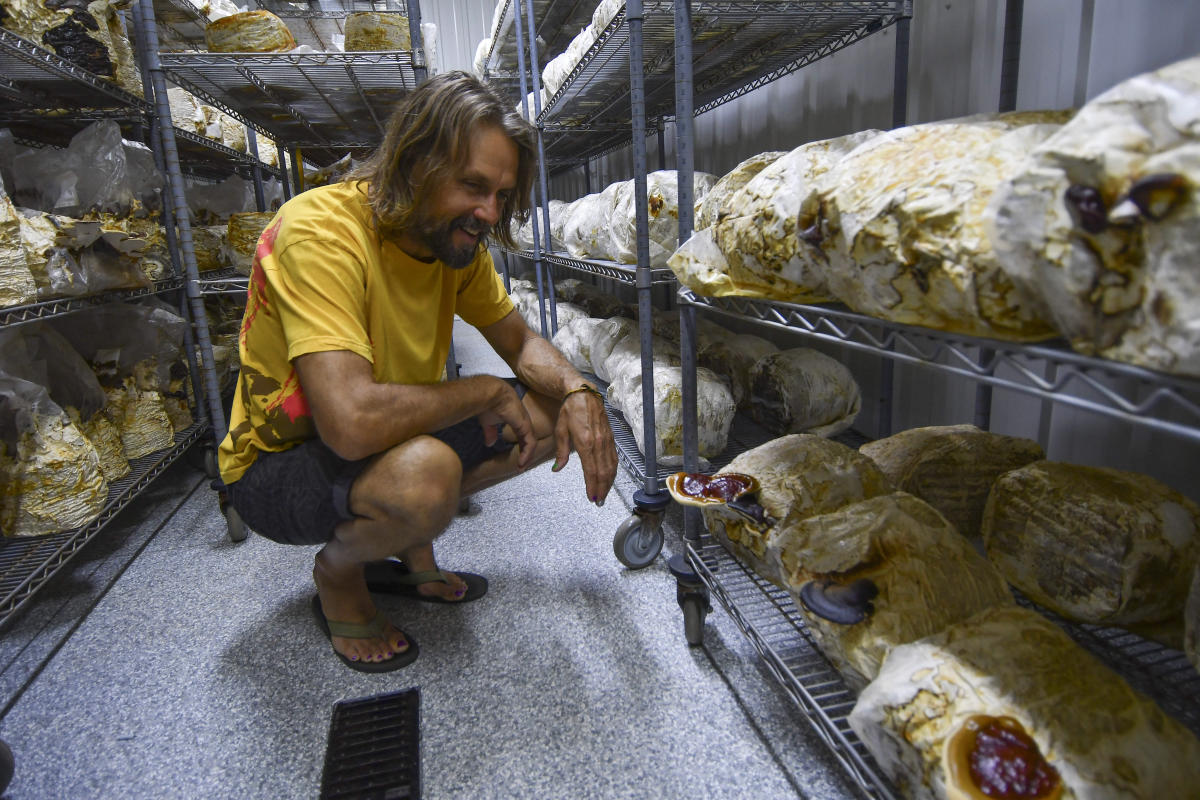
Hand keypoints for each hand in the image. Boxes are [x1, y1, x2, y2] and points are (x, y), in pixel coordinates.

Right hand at [478, 377, 536, 468]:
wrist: (491, 394)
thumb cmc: (489, 404)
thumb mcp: (488, 422)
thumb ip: (490, 433)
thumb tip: (489, 443)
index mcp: (517, 420)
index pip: (523, 437)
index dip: (521, 449)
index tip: (518, 460)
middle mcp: (524, 422)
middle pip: (529, 441)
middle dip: (526, 455)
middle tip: (521, 466)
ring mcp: (526, 424)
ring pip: (531, 444)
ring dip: (527, 457)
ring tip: (521, 467)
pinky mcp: (526, 426)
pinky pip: (530, 443)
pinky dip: (527, 454)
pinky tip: (522, 462)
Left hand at [552, 387, 617, 504]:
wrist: (583, 394)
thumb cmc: (570, 410)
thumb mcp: (560, 431)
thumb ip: (560, 452)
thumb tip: (556, 469)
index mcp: (585, 442)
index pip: (591, 470)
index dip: (592, 486)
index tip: (591, 497)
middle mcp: (599, 443)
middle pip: (604, 472)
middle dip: (602, 489)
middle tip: (598, 501)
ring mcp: (607, 441)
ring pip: (611, 467)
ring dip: (609, 482)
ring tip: (604, 494)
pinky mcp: (611, 438)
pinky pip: (614, 458)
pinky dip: (612, 471)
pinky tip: (609, 478)